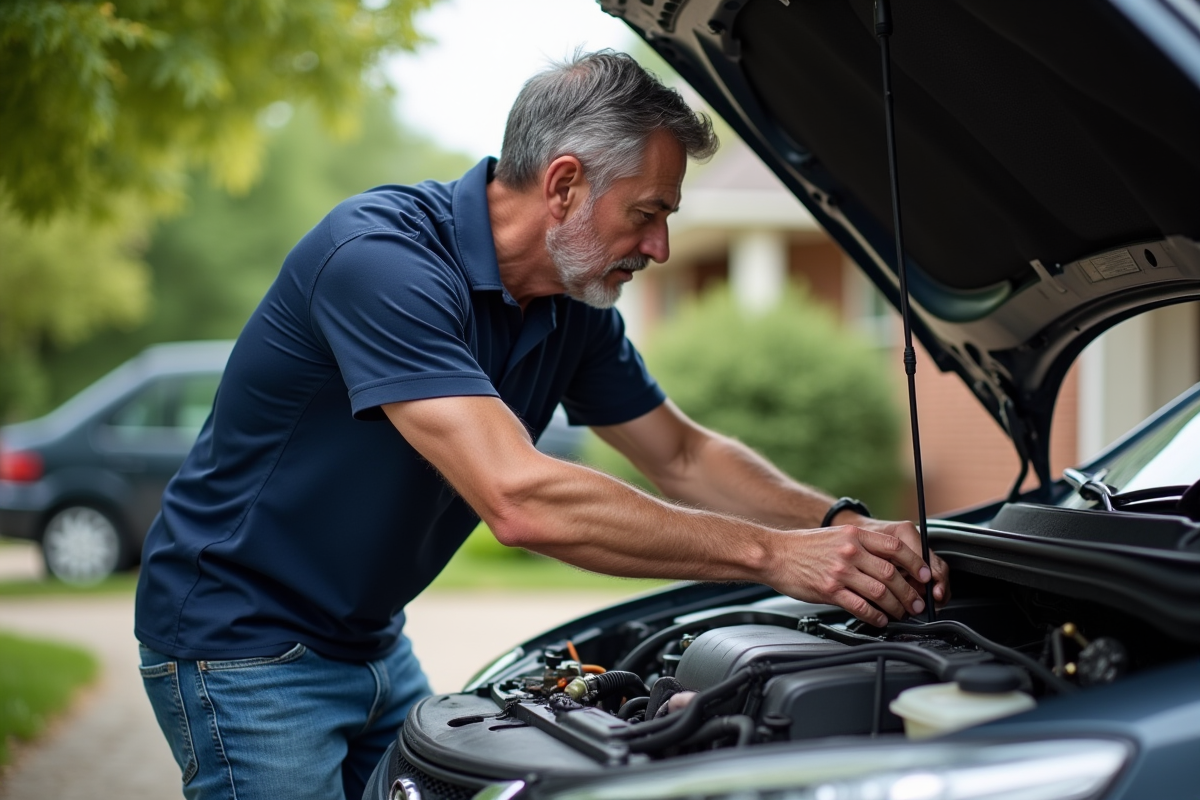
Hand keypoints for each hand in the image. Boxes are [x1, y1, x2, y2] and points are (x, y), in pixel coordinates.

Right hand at [771, 521, 946, 626]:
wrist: (773, 554)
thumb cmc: (803, 546)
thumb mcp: (836, 535)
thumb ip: (862, 545)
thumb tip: (890, 564)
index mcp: (854, 534)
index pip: (895, 547)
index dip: (915, 563)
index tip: (924, 575)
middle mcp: (849, 551)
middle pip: (891, 573)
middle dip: (909, 592)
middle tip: (916, 602)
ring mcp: (840, 572)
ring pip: (880, 592)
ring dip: (895, 607)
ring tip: (901, 613)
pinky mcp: (829, 590)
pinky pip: (860, 607)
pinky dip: (875, 616)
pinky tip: (880, 619)